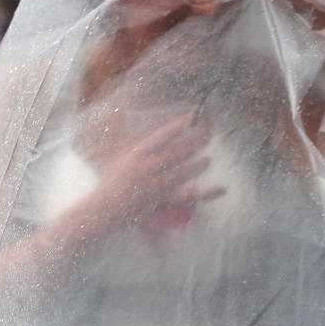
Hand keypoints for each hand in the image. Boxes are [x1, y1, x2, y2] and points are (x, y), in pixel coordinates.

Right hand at [92, 112, 223, 232]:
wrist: (103, 208)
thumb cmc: (110, 184)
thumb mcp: (122, 160)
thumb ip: (139, 150)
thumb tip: (154, 142)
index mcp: (138, 153)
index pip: (163, 135)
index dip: (179, 125)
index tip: (193, 117)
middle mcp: (149, 167)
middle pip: (177, 152)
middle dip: (194, 143)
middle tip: (207, 135)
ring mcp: (157, 184)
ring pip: (184, 171)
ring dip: (198, 164)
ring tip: (208, 159)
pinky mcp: (163, 200)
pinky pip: (188, 196)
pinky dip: (206, 193)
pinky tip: (220, 189)